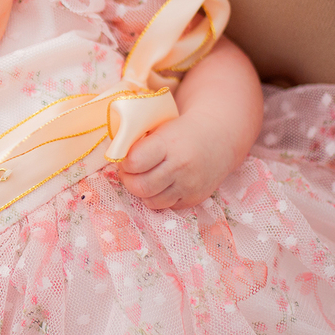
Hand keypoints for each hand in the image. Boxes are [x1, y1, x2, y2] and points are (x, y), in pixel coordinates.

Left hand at [118, 109, 236, 209]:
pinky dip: (158, 198)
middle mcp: (180, 167)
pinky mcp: (194, 198)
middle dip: (129, 180)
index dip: (124, 162)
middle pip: (140, 186)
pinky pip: (166, 206)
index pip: (134, 162)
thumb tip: (115, 156)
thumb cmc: (182, 131)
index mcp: (169, 144)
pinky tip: (160, 184)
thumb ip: (140, 142)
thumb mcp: (161, 127)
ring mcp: (189, 185)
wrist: (219, 137)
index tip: (125, 158)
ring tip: (144, 178)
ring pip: (151, 201)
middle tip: (130, 172)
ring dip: (142, 191)